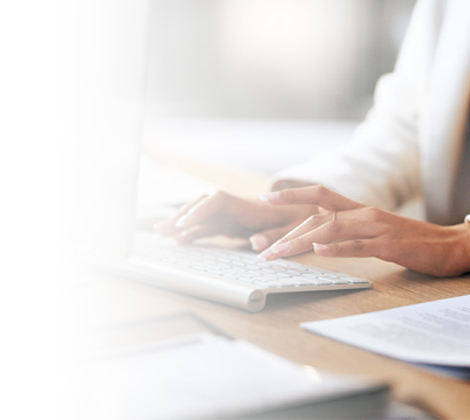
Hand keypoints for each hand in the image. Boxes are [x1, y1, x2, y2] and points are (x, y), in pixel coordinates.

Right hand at [154, 190, 321, 251]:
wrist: (310, 212)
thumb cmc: (303, 220)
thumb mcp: (294, 229)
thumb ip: (274, 236)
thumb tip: (256, 244)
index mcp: (250, 207)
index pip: (219, 200)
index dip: (200, 209)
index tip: (185, 222)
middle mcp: (236, 208)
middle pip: (203, 206)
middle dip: (182, 215)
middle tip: (161, 229)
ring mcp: (231, 216)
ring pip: (201, 217)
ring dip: (181, 223)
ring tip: (159, 232)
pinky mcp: (230, 225)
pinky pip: (207, 228)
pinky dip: (192, 233)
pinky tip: (178, 241)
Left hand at [257, 185, 469, 276]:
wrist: (452, 245)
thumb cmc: (411, 241)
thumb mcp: (375, 232)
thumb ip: (350, 231)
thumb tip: (319, 238)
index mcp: (360, 210)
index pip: (320, 196)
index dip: (292, 195)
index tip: (265, 196)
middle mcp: (365, 214)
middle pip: (318, 215)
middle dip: (287, 232)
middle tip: (263, 250)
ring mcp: (377, 228)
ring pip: (332, 230)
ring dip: (301, 242)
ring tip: (278, 253)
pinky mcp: (390, 245)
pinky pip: (359, 245)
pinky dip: (338, 248)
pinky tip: (320, 252)